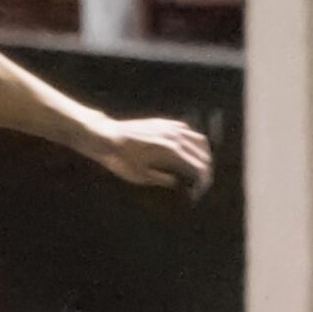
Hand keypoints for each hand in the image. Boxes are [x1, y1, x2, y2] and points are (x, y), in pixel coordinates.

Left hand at [89, 115, 212, 198]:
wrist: (107, 136)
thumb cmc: (121, 159)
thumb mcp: (141, 176)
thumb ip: (162, 179)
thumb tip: (177, 183)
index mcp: (173, 152)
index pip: (198, 167)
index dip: (202, 180)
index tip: (201, 189)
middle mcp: (176, 137)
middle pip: (202, 154)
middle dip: (205, 168)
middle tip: (203, 180)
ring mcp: (170, 127)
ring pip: (198, 139)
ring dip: (203, 153)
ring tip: (201, 165)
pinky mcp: (164, 122)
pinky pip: (187, 129)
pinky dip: (193, 140)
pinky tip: (190, 147)